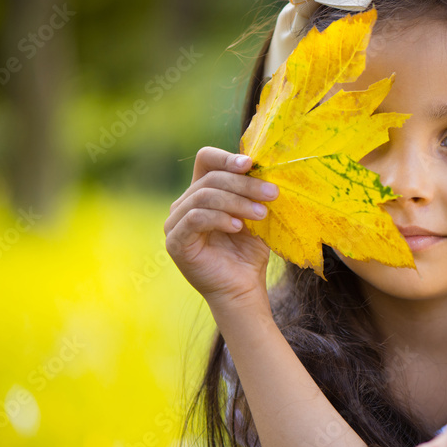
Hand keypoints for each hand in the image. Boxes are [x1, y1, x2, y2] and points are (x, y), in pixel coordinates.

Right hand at [165, 146, 278, 307]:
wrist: (243, 288)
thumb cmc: (249, 253)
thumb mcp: (255, 216)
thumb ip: (253, 192)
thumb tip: (263, 166)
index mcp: (202, 193)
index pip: (206, 160)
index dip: (226, 158)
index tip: (251, 164)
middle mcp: (185, 204)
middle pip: (211, 178)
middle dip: (244, 184)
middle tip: (271, 193)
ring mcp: (176, 223)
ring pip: (204, 196)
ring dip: (237, 202)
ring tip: (261, 214)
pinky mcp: (175, 242)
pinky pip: (195, 219)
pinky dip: (220, 218)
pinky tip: (238, 227)